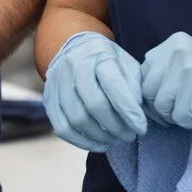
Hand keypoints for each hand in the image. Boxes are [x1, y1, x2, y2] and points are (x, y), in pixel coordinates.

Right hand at [42, 31, 146, 152]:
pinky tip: (99, 144)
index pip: (114, 87)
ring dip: (99, 136)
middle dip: (116, 127)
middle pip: (94, 104)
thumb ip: (135, 87)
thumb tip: (140, 115)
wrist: (75, 47)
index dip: (130, 112)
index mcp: (98, 55)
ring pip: (76, 119)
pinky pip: (62, 127)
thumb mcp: (126, 64)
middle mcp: (74, 66)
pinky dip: (81, 142)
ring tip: (115, 140)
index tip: (142, 128)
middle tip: (130, 136)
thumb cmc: (108, 60)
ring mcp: (57, 82)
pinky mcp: (49, 98)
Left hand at [140, 32, 191, 130]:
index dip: (155, 94)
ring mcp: (187, 68)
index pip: (142, 76)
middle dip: (164, 107)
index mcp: (172, 42)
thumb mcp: (187, 65)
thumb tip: (132, 97)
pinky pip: (179, 118)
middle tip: (188, 106)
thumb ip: (162, 72)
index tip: (175, 99)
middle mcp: (177, 50)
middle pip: (148, 92)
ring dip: (178, 115)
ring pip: (161, 107)